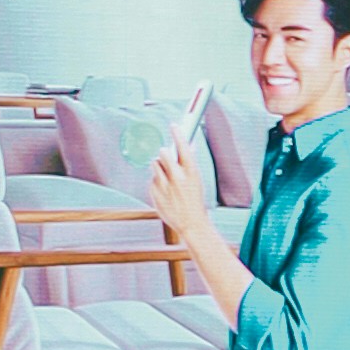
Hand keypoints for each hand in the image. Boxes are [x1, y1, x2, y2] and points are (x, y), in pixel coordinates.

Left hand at [145, 126, 209, 245]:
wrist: (191, 224)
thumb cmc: (195, 200)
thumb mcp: (197, 180)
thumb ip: (189, 163)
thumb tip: (188, 145)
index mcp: (191, 172)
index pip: (183, 147)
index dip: (178, 134)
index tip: (174, 125)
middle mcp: (177, 177)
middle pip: (164, 152)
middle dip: (165, 152)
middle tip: (168, 157)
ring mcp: (164, 185)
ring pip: (155, 164)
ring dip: (159, 166)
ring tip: (167, 177)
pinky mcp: (154, 192)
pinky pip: (152, 178)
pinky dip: (157, 181)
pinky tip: (165, 191)